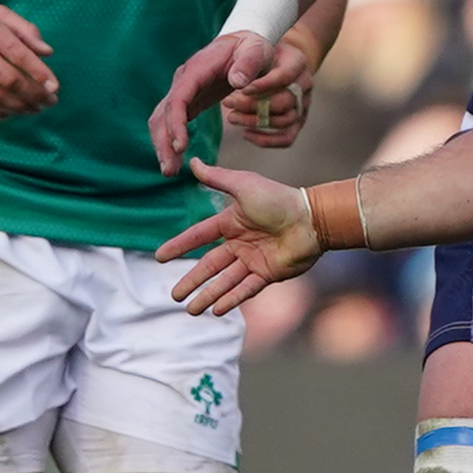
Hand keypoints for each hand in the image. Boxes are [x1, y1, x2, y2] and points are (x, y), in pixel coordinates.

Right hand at [0, 0, 55, 120]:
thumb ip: (25, 29)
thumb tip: (48, 52)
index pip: (18, 54)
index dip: (39, 73)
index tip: (55, 86)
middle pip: (9, 80)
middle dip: (34, 95)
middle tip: (50, 102)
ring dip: (18, 108)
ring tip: (34, 110)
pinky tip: (6, 115)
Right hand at [151, 29, 280, 172]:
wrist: (244, 43)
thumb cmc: (251, 48)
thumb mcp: (256, 52)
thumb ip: (248, 64)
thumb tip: (237, 82)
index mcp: (197, 69)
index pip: (178, 98)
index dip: (176, 123)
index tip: (180, 147)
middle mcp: (184, 80)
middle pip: (163, 112)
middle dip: (163, 141)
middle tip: (169, 170)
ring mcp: (183, 90)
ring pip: (163, 119)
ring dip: (163, 145)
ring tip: (169, 171)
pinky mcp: (188, 100)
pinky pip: (172, 122)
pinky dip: (170, 141)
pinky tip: (175, 160)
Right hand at [156, 158, 324, 312]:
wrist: (311, 219)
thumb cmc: (279, 199)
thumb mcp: (244, 185)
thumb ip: (217, 177)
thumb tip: (192, 162)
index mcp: (232, 222)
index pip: (199, 236)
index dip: (180, 246)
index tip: (160, 256)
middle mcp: (240, 243)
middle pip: (209, 266)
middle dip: (192, 281)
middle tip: (173, 295)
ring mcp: (254, 260)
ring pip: (225, 281)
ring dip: (208, 296)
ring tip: (191, 310)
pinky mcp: (268, 273)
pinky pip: (246, 289)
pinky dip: (231, 300)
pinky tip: (217, 310)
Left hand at [224, 40, 315, 147]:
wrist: (270, 58)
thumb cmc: (258, 52)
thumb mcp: (251, 46)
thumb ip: (246, 61)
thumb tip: (238, 82)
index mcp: (297, 61)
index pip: (284, 77)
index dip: (262, 86)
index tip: (240, 89)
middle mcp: (304, 84)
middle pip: (284, 102)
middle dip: (252, 106)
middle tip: (228, 102)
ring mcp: (302, 104)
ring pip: (284, 121)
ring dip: (255, 122)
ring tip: (232, 116)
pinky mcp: (297, 121)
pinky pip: (287, 138)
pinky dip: (266, 140)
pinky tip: (245, 133)